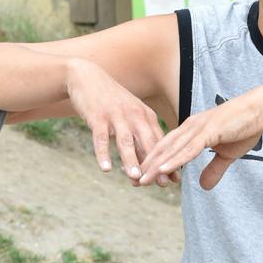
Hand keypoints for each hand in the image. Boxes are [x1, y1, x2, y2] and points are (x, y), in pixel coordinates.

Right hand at [66, 57, 175, 185]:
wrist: (87, 77)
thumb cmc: (112, 102)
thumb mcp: (132, 115)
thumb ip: (141, 137)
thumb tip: (152, 164)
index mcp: (146, 116)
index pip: (160, 142)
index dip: (168, 161)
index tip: (175, 180)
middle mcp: (134, 115)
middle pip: (147, 143)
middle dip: (155, 165)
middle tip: (161, 184)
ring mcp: (116, 116)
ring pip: (125, 141)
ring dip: (131, 160)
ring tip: (135, 177)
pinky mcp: (97, 117)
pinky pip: (101, 138)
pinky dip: (103, 154)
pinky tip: (105, 169)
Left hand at [138, 88, 262, 189]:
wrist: (262, 109)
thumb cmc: (245, 127)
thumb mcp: (228, 154)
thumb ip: (213, 169)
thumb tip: (203, 187)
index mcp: (192, 130)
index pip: (167, 148)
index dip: (153, 162)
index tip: (142, 176)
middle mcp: (190, 127)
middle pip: (164, 149)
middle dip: (148, 166)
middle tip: (133, 181)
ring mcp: (198, 128)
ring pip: (172, 151)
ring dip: (156, 166)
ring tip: (142, 180)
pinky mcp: (209, 132)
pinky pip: (189, 149)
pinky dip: (175, 160)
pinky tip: (163, 169)